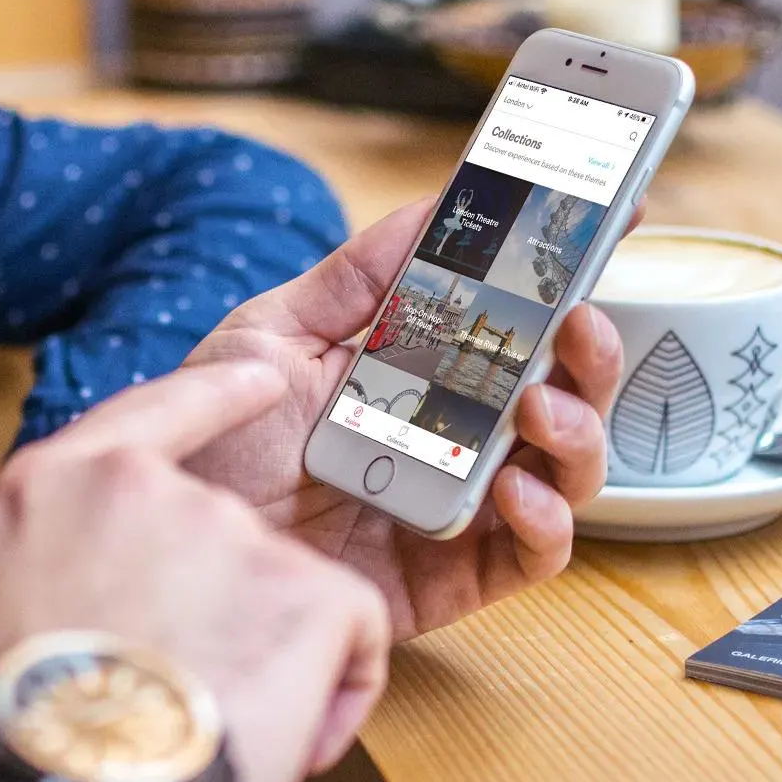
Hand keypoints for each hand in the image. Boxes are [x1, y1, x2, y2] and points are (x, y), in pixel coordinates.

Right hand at [0, 361, 392, 781]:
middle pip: (223, 534)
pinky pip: (350, 634)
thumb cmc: (5, 734)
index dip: (215, 398)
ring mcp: (231, 530)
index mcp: (54, 485)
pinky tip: (283, 740)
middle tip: (181, 699)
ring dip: (267, 661)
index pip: (151, 416)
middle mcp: (147, 488)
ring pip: (285, 593)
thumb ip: (60, 563)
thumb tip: (102, 591)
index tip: (261, 380)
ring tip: (211, 735)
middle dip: (224, 616)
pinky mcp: (308, 588)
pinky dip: (333, 692)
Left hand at [183, 200, 622, 640]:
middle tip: (579, 322)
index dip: (569, 277)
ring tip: (540, 407)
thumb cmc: (212, 437)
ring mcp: (456, 509)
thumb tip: (437, 201)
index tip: (613, 219)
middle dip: (590, 355)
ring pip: (565, 474)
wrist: (168, 536)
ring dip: (578, 433)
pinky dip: (547, 525)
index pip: (516, 325)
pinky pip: (530, 558)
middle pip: (561, 396)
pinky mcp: (447, 580)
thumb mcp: (273, 333)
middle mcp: (450, 440)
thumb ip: (358, 276)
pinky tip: (516, 491)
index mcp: (419, 374)